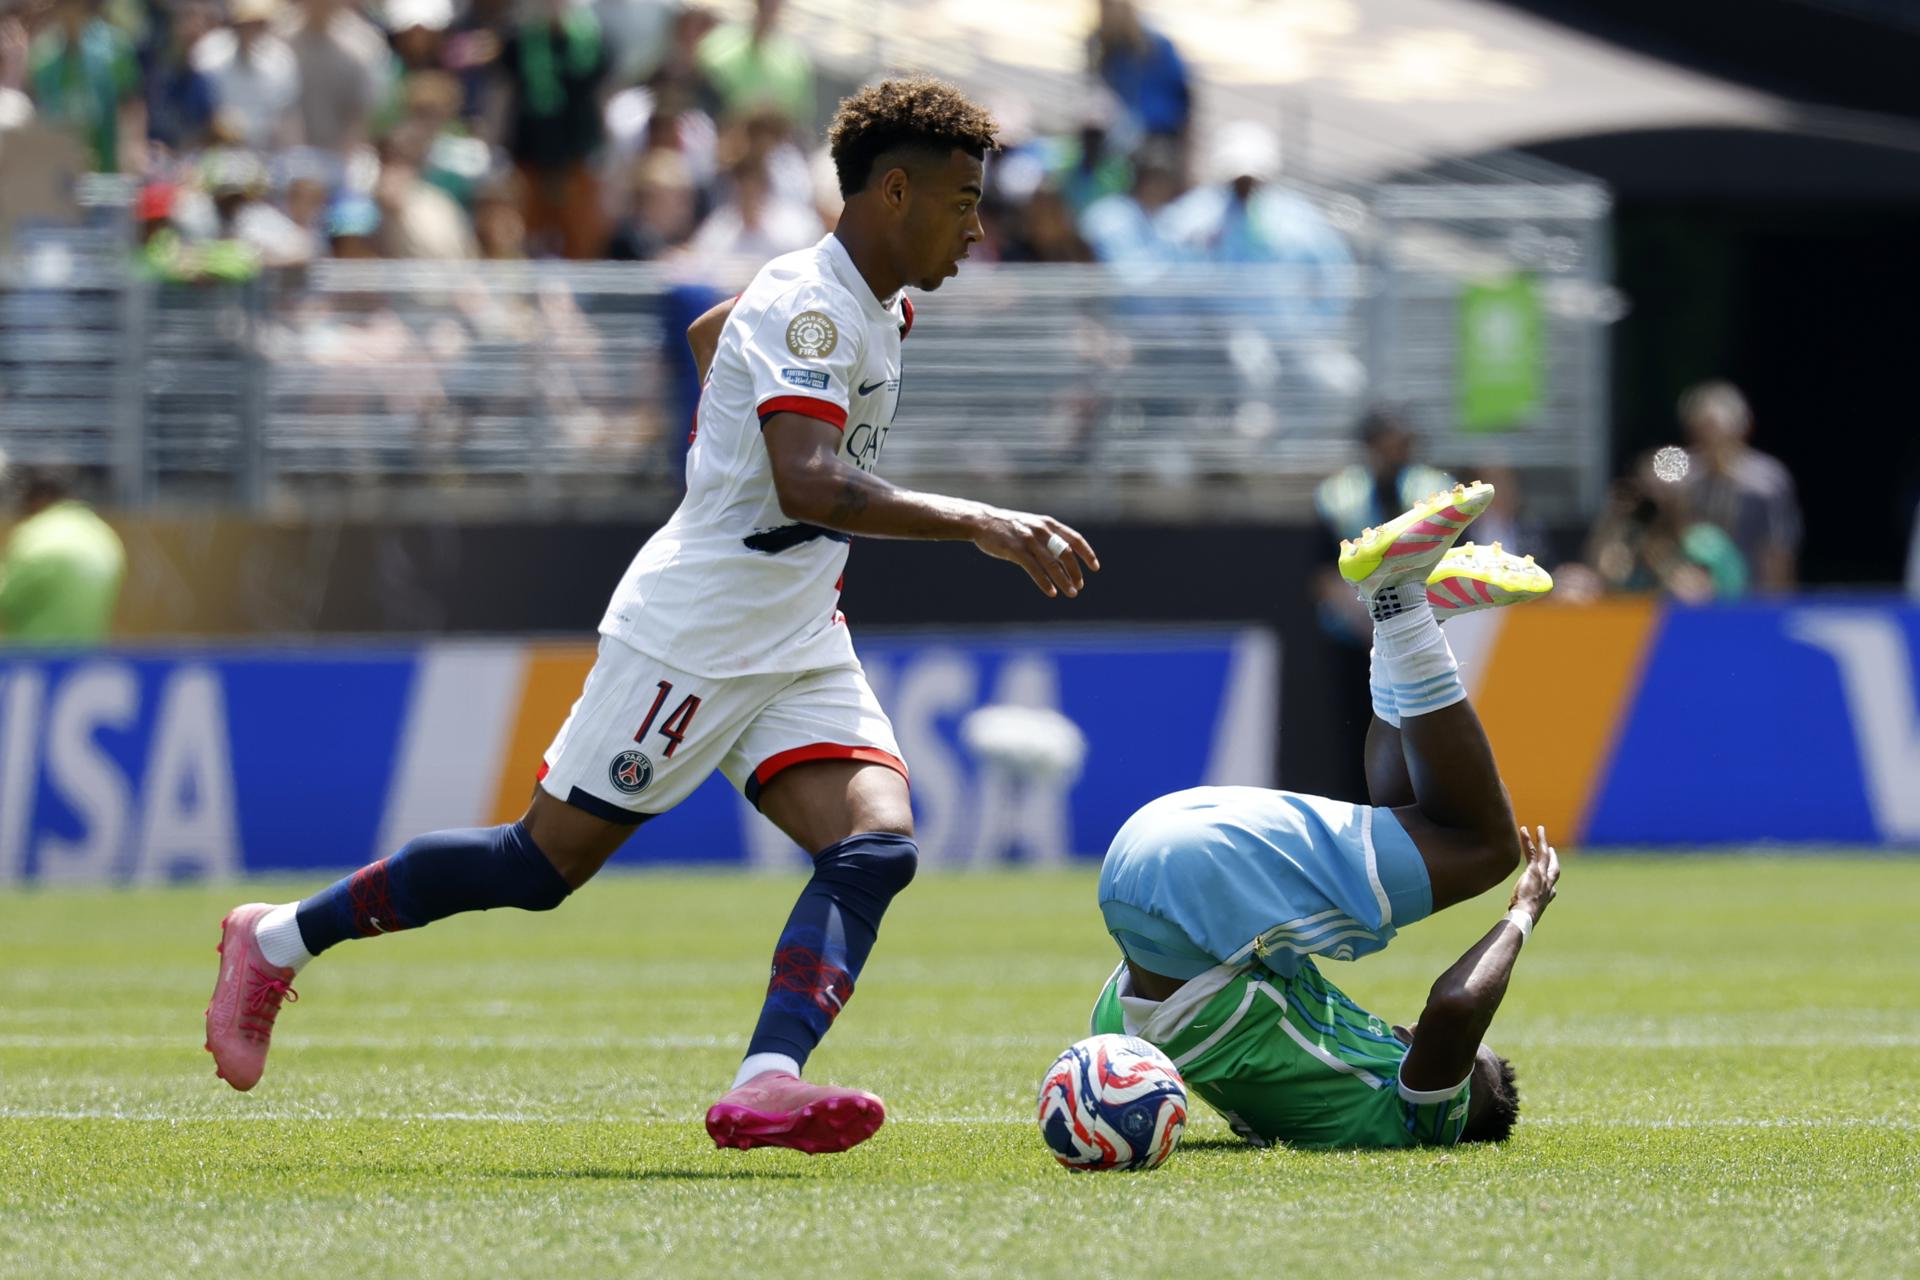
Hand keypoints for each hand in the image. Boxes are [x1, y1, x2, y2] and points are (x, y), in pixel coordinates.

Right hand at [971, 508, 1098, 598]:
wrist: (982, 521)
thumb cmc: (1009, 526)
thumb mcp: (1032, 525)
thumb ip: (1048, 537)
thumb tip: (1064, 557)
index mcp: (1048, 524)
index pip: (1074, 538)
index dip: (1087, 553)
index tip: (1095, 567)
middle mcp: (1041, 530)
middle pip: (1066, 553)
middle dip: (1075, 572)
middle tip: (1080, 586)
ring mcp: (1028, 540)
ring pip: (1052, 564)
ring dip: (1064, 580)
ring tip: (1071, 593)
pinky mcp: (1015, 550)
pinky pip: (1034, 569)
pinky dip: (1045, 582)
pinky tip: (1052, 592)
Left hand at [1508, 823, 1559, 920]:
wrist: (1525, 915)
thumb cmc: (1522, 918)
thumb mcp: (1525, 915)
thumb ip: (1522, 913)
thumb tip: (1514, 922)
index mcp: (1547, 896)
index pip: (1552, 886)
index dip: (1552, 879)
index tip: (1551, 875)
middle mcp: (1548, 884)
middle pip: (1554, 866)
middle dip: (1553, 856)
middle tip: (1551, 848)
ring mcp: (1542, 875)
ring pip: (1545, 853)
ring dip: (1542, 840)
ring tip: (1540, 828)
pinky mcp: (1533, 870)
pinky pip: (1531, 851)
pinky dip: (1528, 840)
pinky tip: (1524, 830)